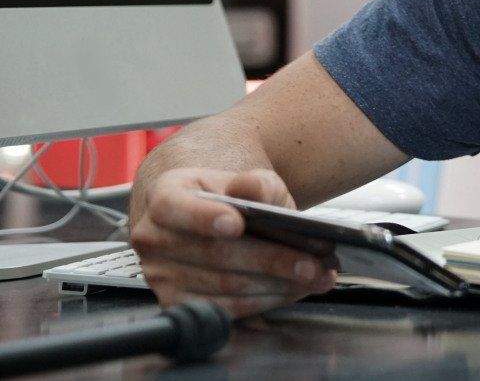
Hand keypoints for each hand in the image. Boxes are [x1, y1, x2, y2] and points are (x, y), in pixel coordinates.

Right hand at [129, 167, 335, 317]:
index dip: (205, 217)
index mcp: (165, 198)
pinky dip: (264, 301)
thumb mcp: (251, 181)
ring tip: (315, 276)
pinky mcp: (176, 303)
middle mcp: (154, 238)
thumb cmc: (233, 199)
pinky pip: (224, 308)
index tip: (237, 224)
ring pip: (224, 285)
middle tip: (314, 263)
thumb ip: (256, 182)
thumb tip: (252, 190)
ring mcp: (161, 275)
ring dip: (276, 284)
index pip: (174, 207)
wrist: (218, 218)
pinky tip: (292, 290)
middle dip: (272, 260)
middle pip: (215, 254)